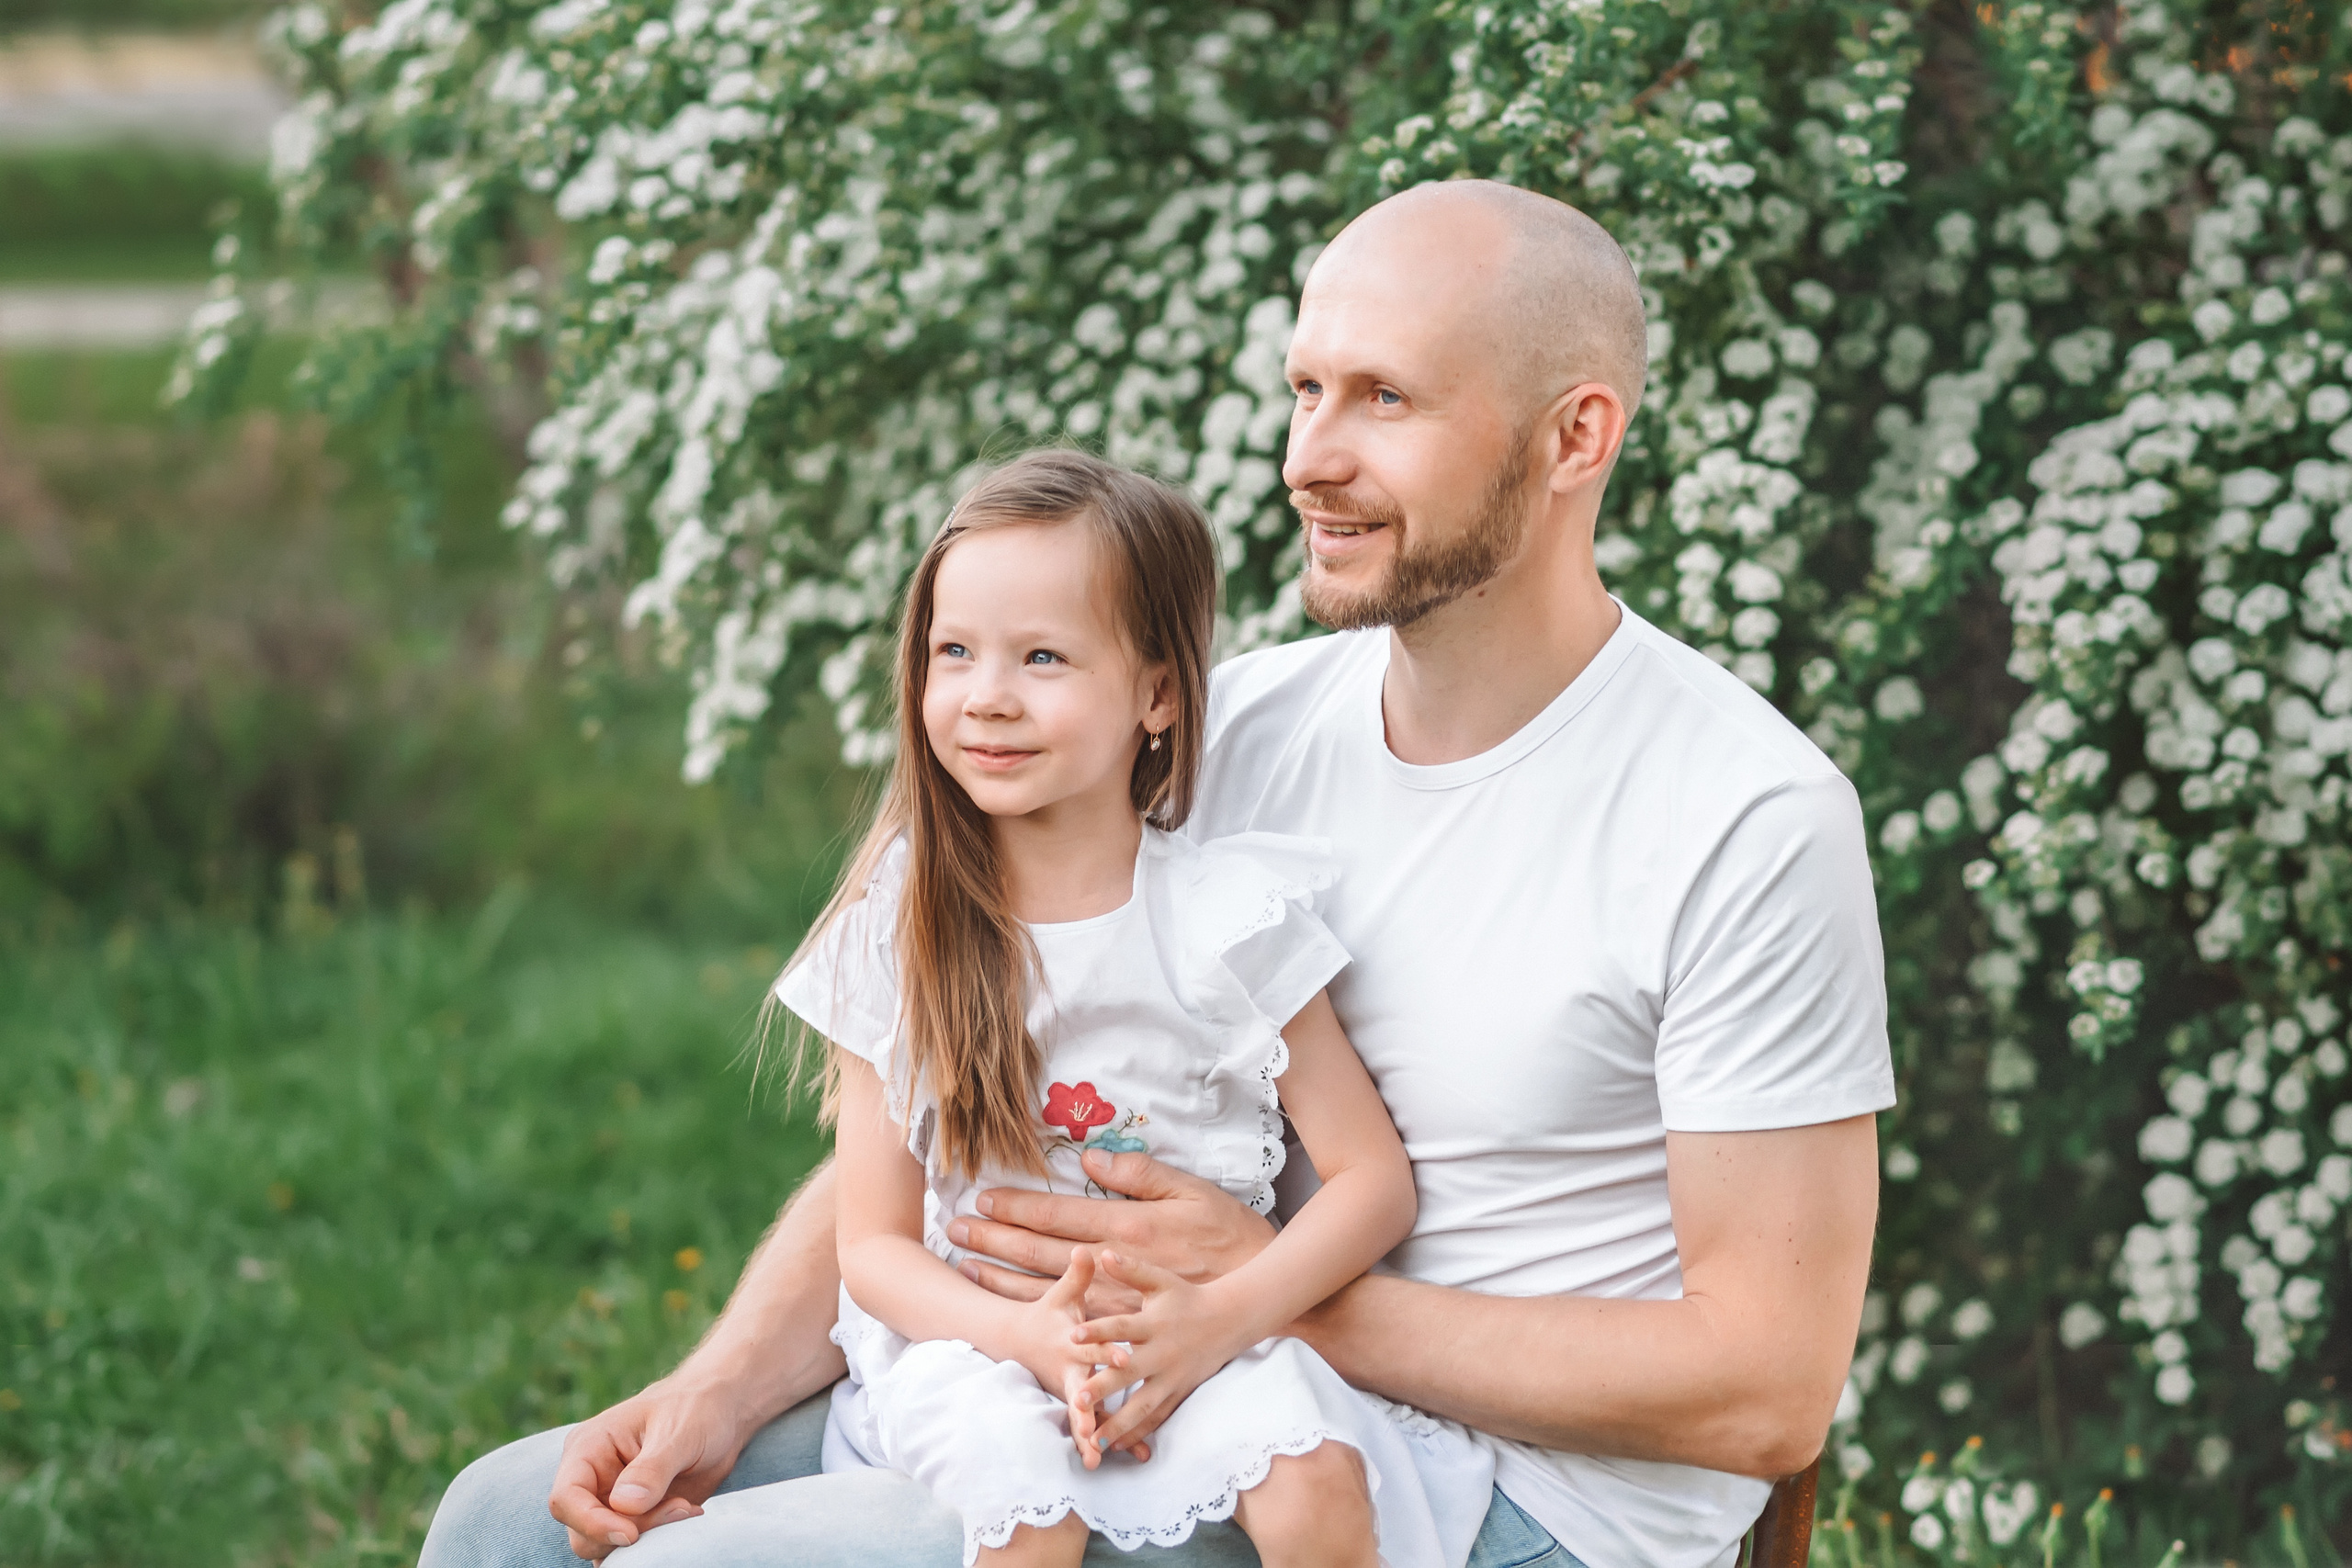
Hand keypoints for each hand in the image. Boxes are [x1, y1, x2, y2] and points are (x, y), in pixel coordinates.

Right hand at [546, 1373, 750, 1559]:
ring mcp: (611, 1502)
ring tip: (686, 1508)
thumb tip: (623, 1506)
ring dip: (648, 1538)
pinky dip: (658, 1542)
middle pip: (584, 1532)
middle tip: (679, 1509)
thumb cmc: (694, 1409)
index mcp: (589, 1448)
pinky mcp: (634, 1518)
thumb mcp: (678, 1431)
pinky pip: (631, 1548)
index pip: (566, 1498)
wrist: (720, 1414)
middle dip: (630, 1531)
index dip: (591, 1523)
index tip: (630, 1534)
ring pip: (607, 1545)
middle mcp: (593, 1479)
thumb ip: (652, 1468)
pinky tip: (688, 1514)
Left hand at [950, 1149, 1276, 1314]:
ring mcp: (1116, 1302)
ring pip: (1046, 1292)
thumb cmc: (1228, 1233)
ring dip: (1003, 1280)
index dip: (1016, 1207)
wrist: (1258, 1289)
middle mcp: (1113, 1266)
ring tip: (967, 1268)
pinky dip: (1036, 1317)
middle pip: (1039, 1254)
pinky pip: (1069, 1324)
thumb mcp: (1190, 1189)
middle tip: (955, 1230)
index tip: (981, 1199)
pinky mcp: (1124, 1329)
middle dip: (993, 1240)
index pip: (1056, 1215)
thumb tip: (1090, 1161)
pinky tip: (1011, 1313)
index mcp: (1126, 1226)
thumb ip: (1139, 1174)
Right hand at [996, 1248, 1156, 1469]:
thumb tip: (1086, 1249)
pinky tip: (1108, 1462)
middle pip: (1080, 1392)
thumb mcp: (1061, 1296)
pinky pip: (1088, 1426)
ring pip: (1080, 1417)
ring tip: (1096, 1460)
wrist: (1016, 1341)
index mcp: (1071, 1343)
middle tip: (1097, 1430)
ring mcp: (1069, 1390)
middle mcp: (1069, 1371)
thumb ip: (1077, 1276)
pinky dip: (1095, 1444)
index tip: (1124, 1361)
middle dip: (1088, 1411)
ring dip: (1087, 1437)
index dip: (1107, 1353)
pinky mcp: (1075, 1404)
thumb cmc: (1047, 1315)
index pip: (1092, 1348)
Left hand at [1069, 1251, 1259, 1455]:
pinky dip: (1138, 1433)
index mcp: (1153, 1324)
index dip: (1097, 1331)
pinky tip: (1116, 1447)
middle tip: (1077, 1399)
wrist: (1229, 1320)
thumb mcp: (1161, 1281)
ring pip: (1142, 1405)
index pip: (1121, 1326)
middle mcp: (1161, 1354)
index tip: (1071, 1335)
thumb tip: (1102, 1252)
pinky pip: (1156, 1417)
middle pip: (1128, 1373)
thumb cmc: (1187, 1298)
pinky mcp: (1178, 1393)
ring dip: (1118, 1422)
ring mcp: (1171, 1378)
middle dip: (1103, 1387)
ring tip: (1093, 1440)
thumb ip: (1131, 1270)